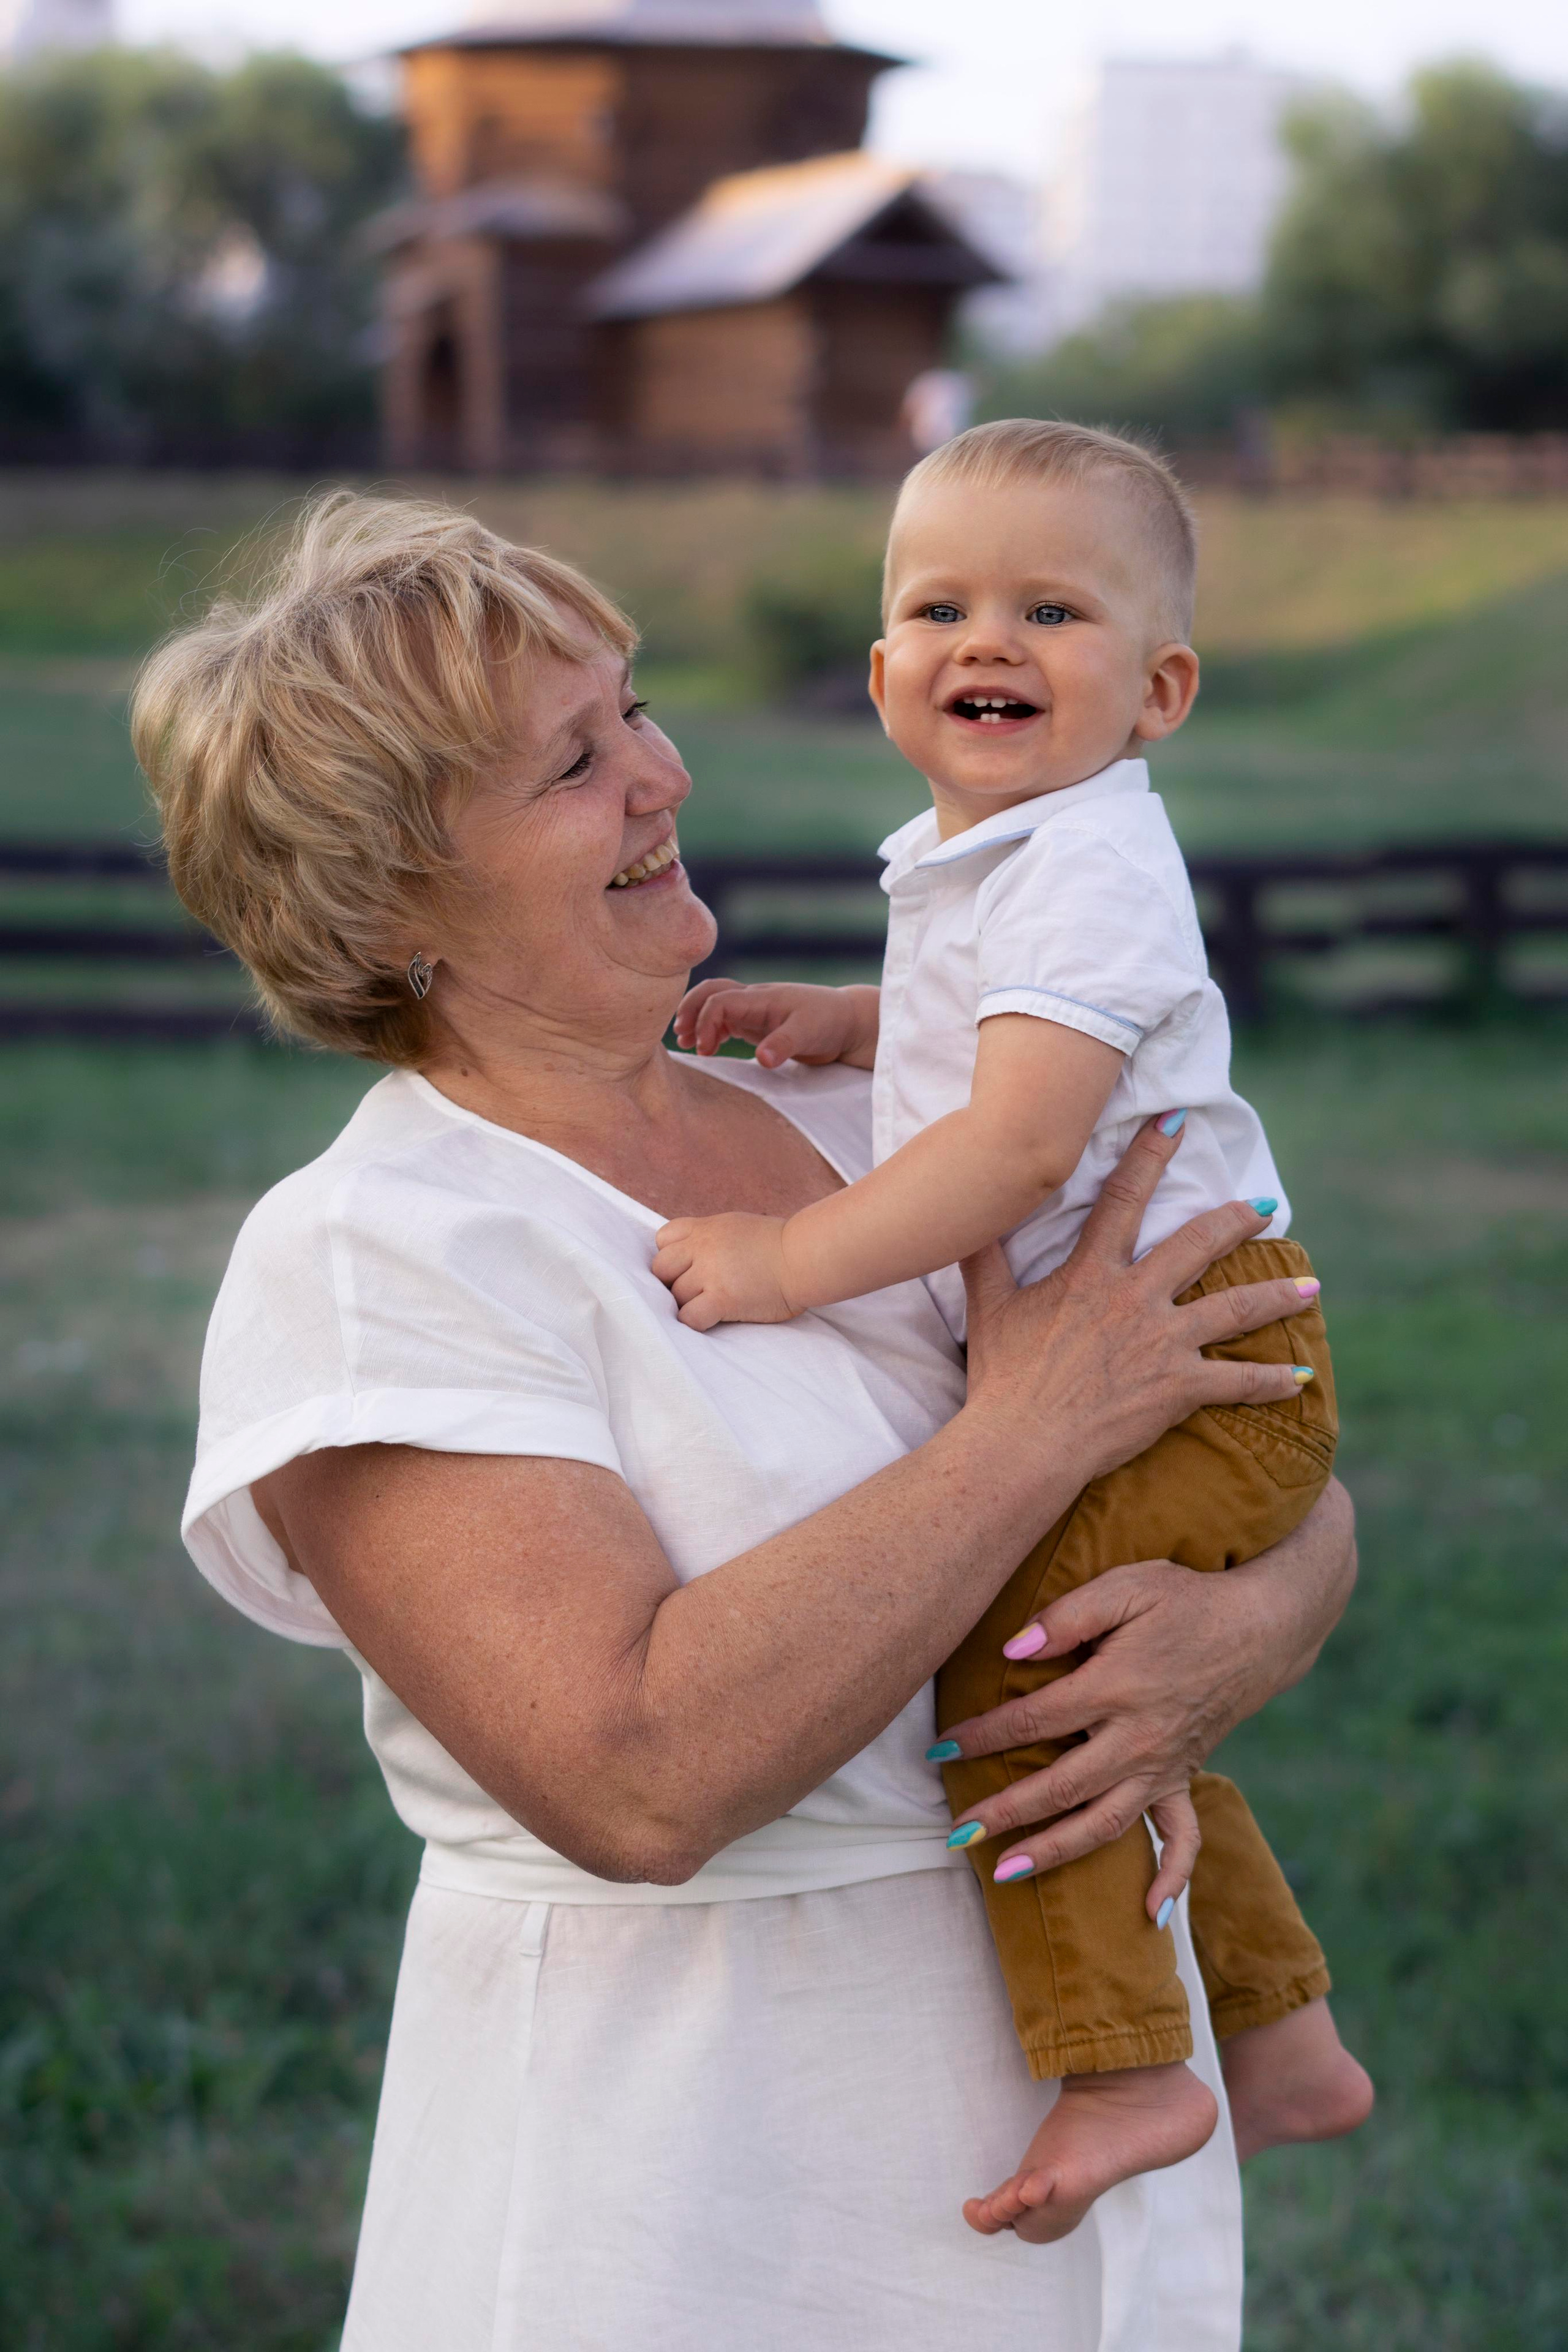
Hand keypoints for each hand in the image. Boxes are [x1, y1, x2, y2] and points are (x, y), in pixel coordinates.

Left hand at [653, 1211, 793, 1329]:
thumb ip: (710, 1239)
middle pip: (661, 1269)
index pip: (663, 1239)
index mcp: (706, 1228)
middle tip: (695, 1292)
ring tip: (710, 1306)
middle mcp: (703, 1247)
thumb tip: (690, 1258)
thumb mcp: (737, 1227)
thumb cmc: (779, 1246)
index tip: (687, 1268)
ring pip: (675, 1296)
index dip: (671, 1257)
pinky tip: (713, 1319)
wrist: (805, 1258)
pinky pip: (689, 1317)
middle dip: (673, 1283)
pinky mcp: (722, 1298)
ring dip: (688, 1304)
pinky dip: (695, 1322)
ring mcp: (711, 1273)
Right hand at [673, 978, 877, 1069]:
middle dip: (691, 1009)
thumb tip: (762, 1059)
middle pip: (711, 992)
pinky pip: (727, 1019)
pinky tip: (707, 1047)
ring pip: (716, 1004)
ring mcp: (755, 1011)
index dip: (706, 1022)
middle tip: (680, 1037)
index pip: (720, 1000)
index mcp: (762, 997)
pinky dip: (712, 1030)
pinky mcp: (759, 1024)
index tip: (705, 1049)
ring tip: (686, 1043)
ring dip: (698, 1019)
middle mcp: (754, 999)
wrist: (848, 1022)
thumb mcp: (809, 1033)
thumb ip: (784, 1045)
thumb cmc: (830, 1022)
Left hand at [937, 1483, 1355, 1883]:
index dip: (982, 1737)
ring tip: (1005, 1874)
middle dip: (1004, 1812)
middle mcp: (1137, 1739)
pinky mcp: (1184, 1777)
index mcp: (1116, 1687)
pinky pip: (1183, 1838)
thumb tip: (1011, 1651)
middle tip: (955, 1833)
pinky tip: (1151, 1914)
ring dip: (1054, 1852)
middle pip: (1060, 1787)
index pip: (1033, 1721)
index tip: (939, 1750)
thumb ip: (1067, 1617)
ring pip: (1104, 1824)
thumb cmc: (1184, 1600)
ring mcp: (1163, 1766)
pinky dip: (1171, 1878)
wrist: (1259, 1627)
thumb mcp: (1125, 1587)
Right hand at [957, 1115, 1321, 1489]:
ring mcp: (1162, 1342)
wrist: (1022, 1442)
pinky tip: (1303, 1377)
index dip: (1150, 1155)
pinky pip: (1238, 1382)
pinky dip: (1274, 1380)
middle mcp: (1135, 1299)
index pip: (1124, 1199)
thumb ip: (981, 1257)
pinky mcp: (1178, 1388)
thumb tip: (963, 1217)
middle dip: (1236, 1221)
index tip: (1177, 1120)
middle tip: (1268, 1208)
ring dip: (1278, 1296)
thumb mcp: (986, 1309)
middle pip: (1198, 1245)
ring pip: (1234, 1308)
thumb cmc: (1002, 1378)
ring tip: (1311, 1287)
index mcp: (1091, 1274)